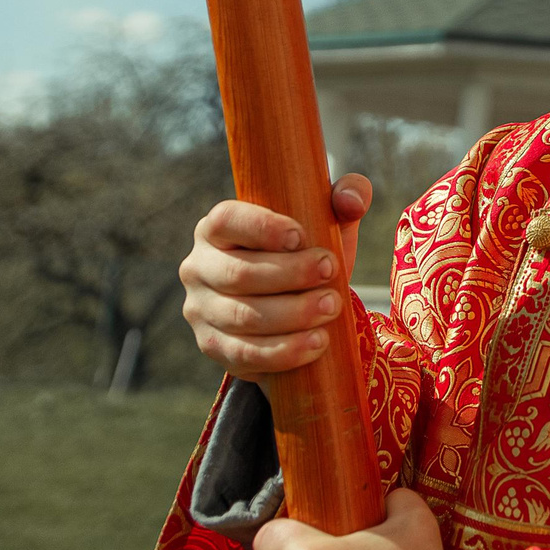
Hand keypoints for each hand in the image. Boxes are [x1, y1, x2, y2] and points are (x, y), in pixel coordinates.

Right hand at [181, 173, 372, 378]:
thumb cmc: (309, 253)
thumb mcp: (328, 222)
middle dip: (291, 274)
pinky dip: (285, 351)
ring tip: (332, 306)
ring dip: (293, 314)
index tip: (300, 237)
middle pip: (238, 273)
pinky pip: (245, 353)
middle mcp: (199, 266)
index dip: (262, 227)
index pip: (226, 220)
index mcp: (217, 228)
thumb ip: (346, 196)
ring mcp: (200, 310)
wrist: (297, 309)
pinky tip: (318, 342)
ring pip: (243, 316)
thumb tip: (350, 199)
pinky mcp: (213, 346)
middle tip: (330, 272)